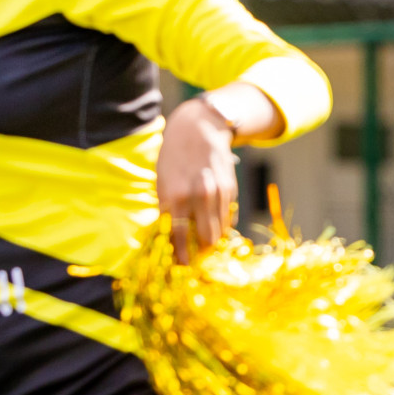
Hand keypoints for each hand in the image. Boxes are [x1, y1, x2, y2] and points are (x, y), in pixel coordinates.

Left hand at [157, 97, 238, 263]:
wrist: (199, 128)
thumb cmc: (173, 156)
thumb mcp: (163, 182)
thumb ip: (169, 209)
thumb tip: (172, 237)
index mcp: (177, 196)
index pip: (179, 236)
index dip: (181, 255)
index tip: (181, 267)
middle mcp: (200, 196)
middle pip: (206, 238)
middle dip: (200, 251)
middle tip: (194, 258)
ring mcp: (218, 193)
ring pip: (220, 229)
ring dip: (211, 239)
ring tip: (203, 245)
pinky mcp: (230, 189)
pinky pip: (227, 215)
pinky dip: (220, 223)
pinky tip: (212, 223)